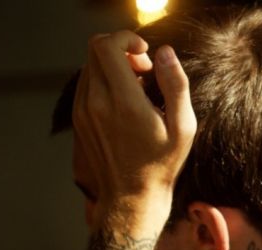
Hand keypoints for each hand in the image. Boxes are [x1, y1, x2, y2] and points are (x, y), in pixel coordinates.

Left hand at [73, 30, 196, 227]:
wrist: (130, 199)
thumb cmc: (161, 165)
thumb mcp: (183, 127)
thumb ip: (176, 85)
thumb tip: (165, 52)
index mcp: (123, 102)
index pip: (108, 46)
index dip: (127, 39)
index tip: (146, 54)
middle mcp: (97, 103)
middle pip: (95, 49)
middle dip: (122, 49)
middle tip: (144, 70)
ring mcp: (83, 111)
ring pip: (90, 65)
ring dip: (112, 66)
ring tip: (136, 89)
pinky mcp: (79, 120)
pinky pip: (86, 84)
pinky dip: (104, 81)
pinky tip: (123, 102)